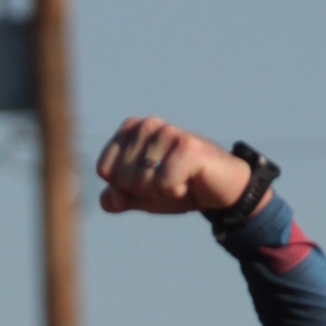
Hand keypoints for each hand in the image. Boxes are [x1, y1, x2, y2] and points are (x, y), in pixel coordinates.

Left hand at [95, 119, 251, 218]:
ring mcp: (167, 132)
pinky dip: (176, 191)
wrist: (221, 189)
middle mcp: (146, 125)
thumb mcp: (144, 196)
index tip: (148, 181)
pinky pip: (164, 183)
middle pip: (122, 177)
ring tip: (180, 180)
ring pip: (141, 181)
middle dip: (143, 190)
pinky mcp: (187, 145)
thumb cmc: (180, 187)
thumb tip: (106, 200)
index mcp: (130, 130)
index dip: (124, 187)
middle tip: (168, 181)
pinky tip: (190, 180)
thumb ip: (119, 198)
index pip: (104, 170)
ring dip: (161, 191)